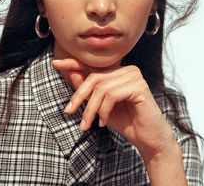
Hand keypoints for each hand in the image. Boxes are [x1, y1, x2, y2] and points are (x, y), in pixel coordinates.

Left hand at [51, 58, 176, 163]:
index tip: (55, 64)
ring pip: (101, 87)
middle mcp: (127, 69)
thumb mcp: (100, 106)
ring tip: (88, 125)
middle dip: (79, 96)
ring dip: (90, 109)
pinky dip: (103, 110)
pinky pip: (111, 95)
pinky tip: (103, 122)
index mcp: (118, 71)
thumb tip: (71, 73)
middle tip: (70, 112)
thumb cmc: (126, 122)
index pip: (93, 65)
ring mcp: (134, 75)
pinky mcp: (139, 86)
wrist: (148, 139)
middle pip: (94, 77)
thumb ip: (88, 90)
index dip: (73, 64)